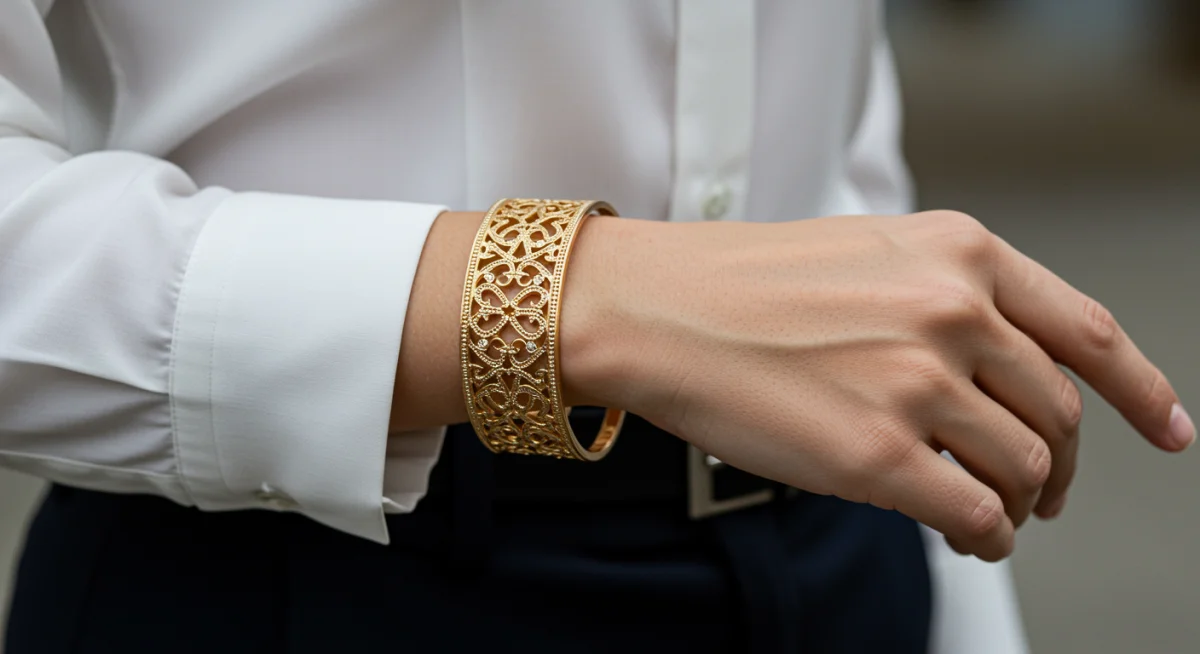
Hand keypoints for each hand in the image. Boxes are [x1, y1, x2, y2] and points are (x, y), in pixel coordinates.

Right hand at [562, 210, 1192, 560]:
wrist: (653, 309)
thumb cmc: (740, 282)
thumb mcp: (868, 248)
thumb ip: (950, 295)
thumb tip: (1004, 374)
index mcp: (959, 253)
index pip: (1088, 332)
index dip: (1141, 392)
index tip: (1166, 431)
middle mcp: (953, 312)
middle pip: (1060, 415)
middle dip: (1059, 468)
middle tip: (1041, 493)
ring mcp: (918, 385)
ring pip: (1025, 473)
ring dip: (1018, 507)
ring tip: (990, 517)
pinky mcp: (878, 457)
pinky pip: (975, 519)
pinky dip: (985, 539)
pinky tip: (966, 537)